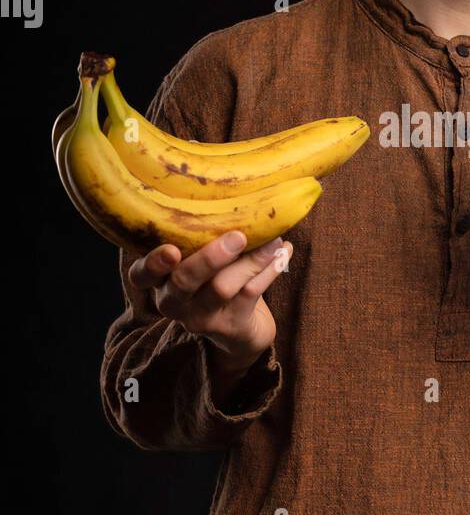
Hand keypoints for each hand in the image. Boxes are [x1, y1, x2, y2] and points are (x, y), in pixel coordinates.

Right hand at [128, 230, 290, 367]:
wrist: (239, 329)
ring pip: (222, 288)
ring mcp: (200, 318)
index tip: (172, 250)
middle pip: (184, 282)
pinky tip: (284, 252)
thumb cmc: (214, 278)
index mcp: (159, 280)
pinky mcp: (230, 326)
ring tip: (274, 239)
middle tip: (238, 236)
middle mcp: (173, 302)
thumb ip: (201, 233)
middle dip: (210, 258)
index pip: (141, 274)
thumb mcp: (199, 257)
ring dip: (251, 260)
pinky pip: (250, 295)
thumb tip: (234, 185)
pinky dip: (269, 270)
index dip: (152, 263)